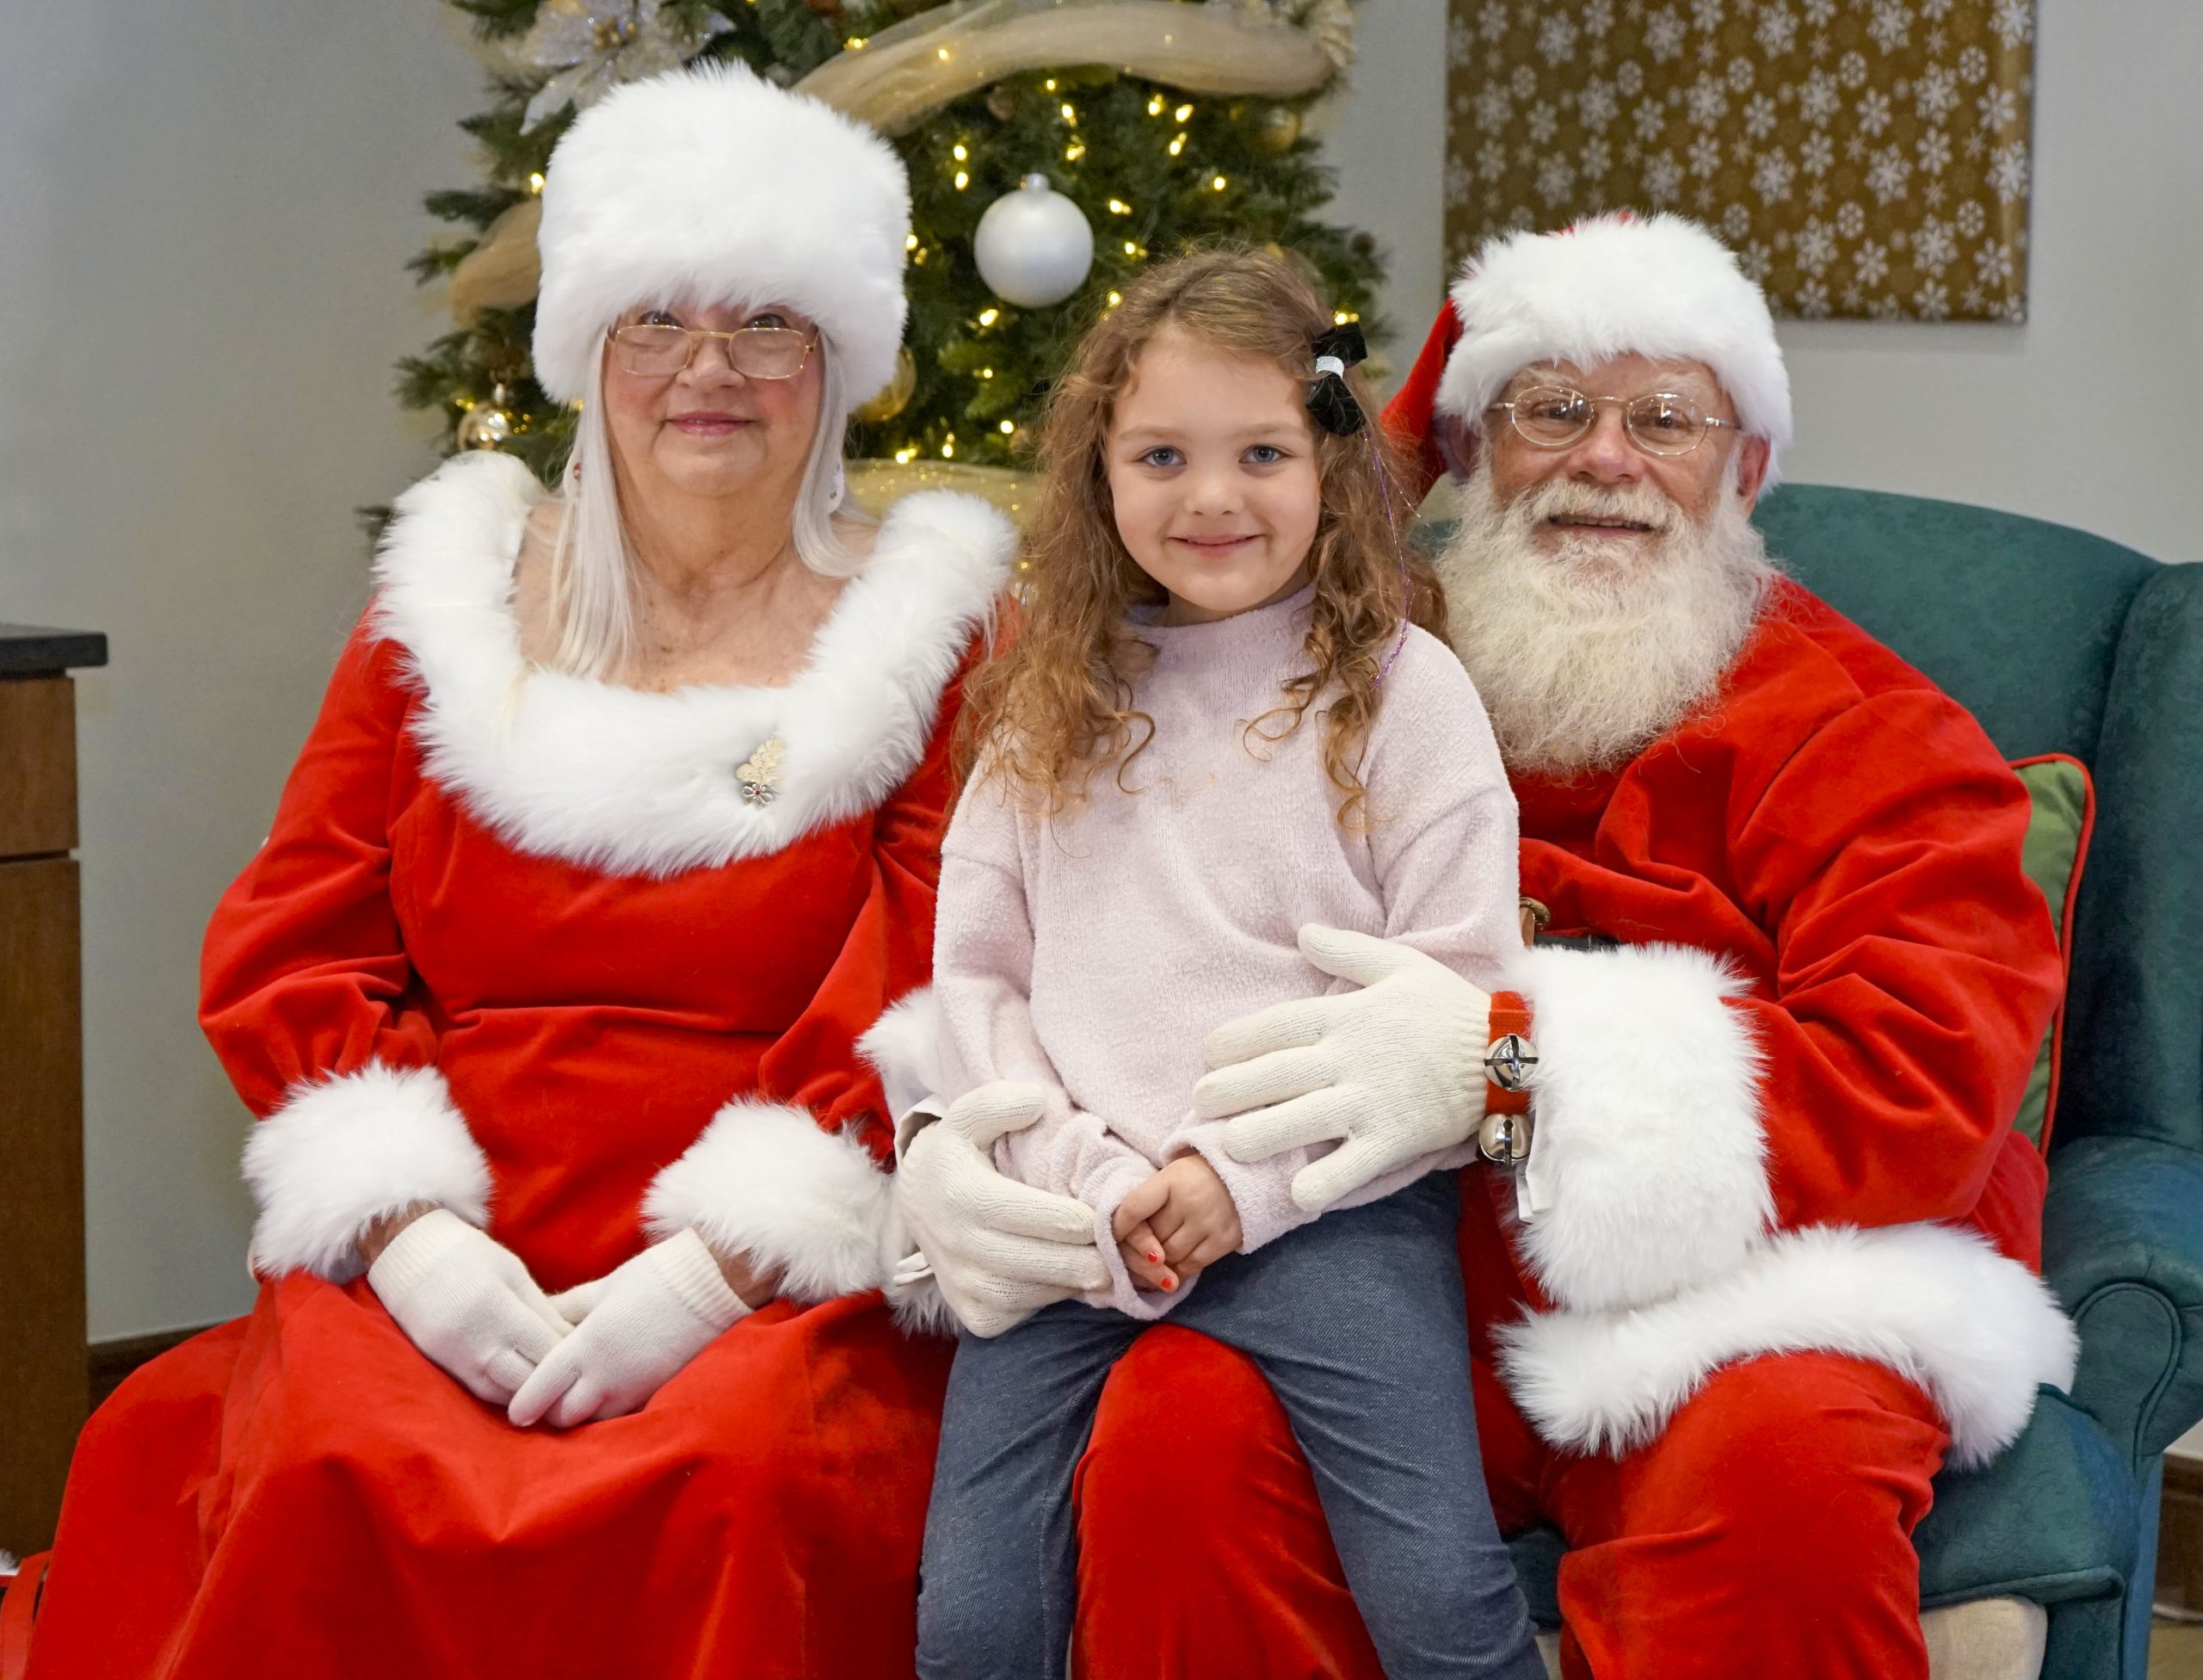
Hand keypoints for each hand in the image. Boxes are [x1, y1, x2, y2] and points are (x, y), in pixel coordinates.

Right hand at [366, 1208, 571, 1405]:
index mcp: (500, 1309)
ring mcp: (457, 1358)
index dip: (571, 1356)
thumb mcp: (511, 1270)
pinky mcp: (442, 1365)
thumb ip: (539, 1306)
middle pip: (529, 1378)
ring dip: (532, 1393)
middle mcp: (477, 1340)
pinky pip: (482, 1392)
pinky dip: (506, 1394)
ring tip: (556, 1392)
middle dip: (556, 1382)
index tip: (590, 1358)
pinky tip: (524, 1390)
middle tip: (579, 1382)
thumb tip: (568, 1337)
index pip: (547, 1347)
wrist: (407, 1254)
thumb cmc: (467, 1254)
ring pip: (506, 1393)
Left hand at [508, 1228, 748, 1428]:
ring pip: (594, 1421)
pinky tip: (611, 1394)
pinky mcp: (658, 1391)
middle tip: (548, 1401)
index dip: (524, 1405)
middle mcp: (607, 1376)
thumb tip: (541, 1318)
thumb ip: (568, 1308)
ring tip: (580, 1399)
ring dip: (583, 1415)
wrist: (715, 1283)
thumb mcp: (603, 1286)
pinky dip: (611, 1410)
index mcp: (586, 1345)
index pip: (540, 1391)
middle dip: (552, 1413)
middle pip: (563, 1417)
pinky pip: (624, 1414)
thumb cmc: (656, 1277)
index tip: (516, 1411)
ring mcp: (635, 1388)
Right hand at [892, 1081, 1111, 1336]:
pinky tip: (1064, 1276)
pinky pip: (1024, 1312)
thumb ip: (999, 1103)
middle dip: (1093, 1256)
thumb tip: (1036, 1102)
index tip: (1108, 1211)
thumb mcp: (967, 1117)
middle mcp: (960, 1247)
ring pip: (1039, 1293)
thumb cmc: (957, 1156)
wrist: (916, 1205)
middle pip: (1047, 1263)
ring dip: (1075, 1279)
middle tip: (1123, 1247)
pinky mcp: (974, 1316)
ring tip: (1103, 1261)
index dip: (1086, 1218)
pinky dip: (1051, 1297)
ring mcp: (965, 1286)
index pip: (1044, 1218)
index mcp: (965, 1196)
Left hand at [1112, 1157, 1241, 1289]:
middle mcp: (1189, 1202)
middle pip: (1151, 1237)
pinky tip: (1173, 1268)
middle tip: (1132, 1255)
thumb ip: (1149, 1199)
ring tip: (1153, 1263)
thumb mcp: (1170, 1175)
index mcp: (1171, 1179)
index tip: (1114, 1236)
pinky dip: (1178, 1270)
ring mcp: (1208, 1223)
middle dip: (1139, 1249)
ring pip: (1169, 1256)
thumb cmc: (1198, 1176)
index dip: (1118, 1227)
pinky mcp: (1224, 1241)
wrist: (1244, 1174)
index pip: (1133, 1209)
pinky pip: (1191, 1266)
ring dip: (1158, 1264)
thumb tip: (1122, 1234)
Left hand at [1195, 925, 1489, 1214]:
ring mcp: (1368, 1103)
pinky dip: (1322, 1184)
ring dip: (1259, 1136)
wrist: (1508, 1053)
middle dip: (1229, 1091)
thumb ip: (1347, 950)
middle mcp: (1347, 1060)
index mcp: (1345, 1017)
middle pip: (1274, 1076)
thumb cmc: (1450, 1008)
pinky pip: (1350, 1167)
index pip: (1276, 1026)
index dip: (1235, 1040)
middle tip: (1198, 1104)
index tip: (1207, 1054)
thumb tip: (1303, 931)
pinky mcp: (1392, 1140)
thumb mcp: (1401, 965)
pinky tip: (1295, 1197)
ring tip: (1228, 1149)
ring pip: (1299, 1122)